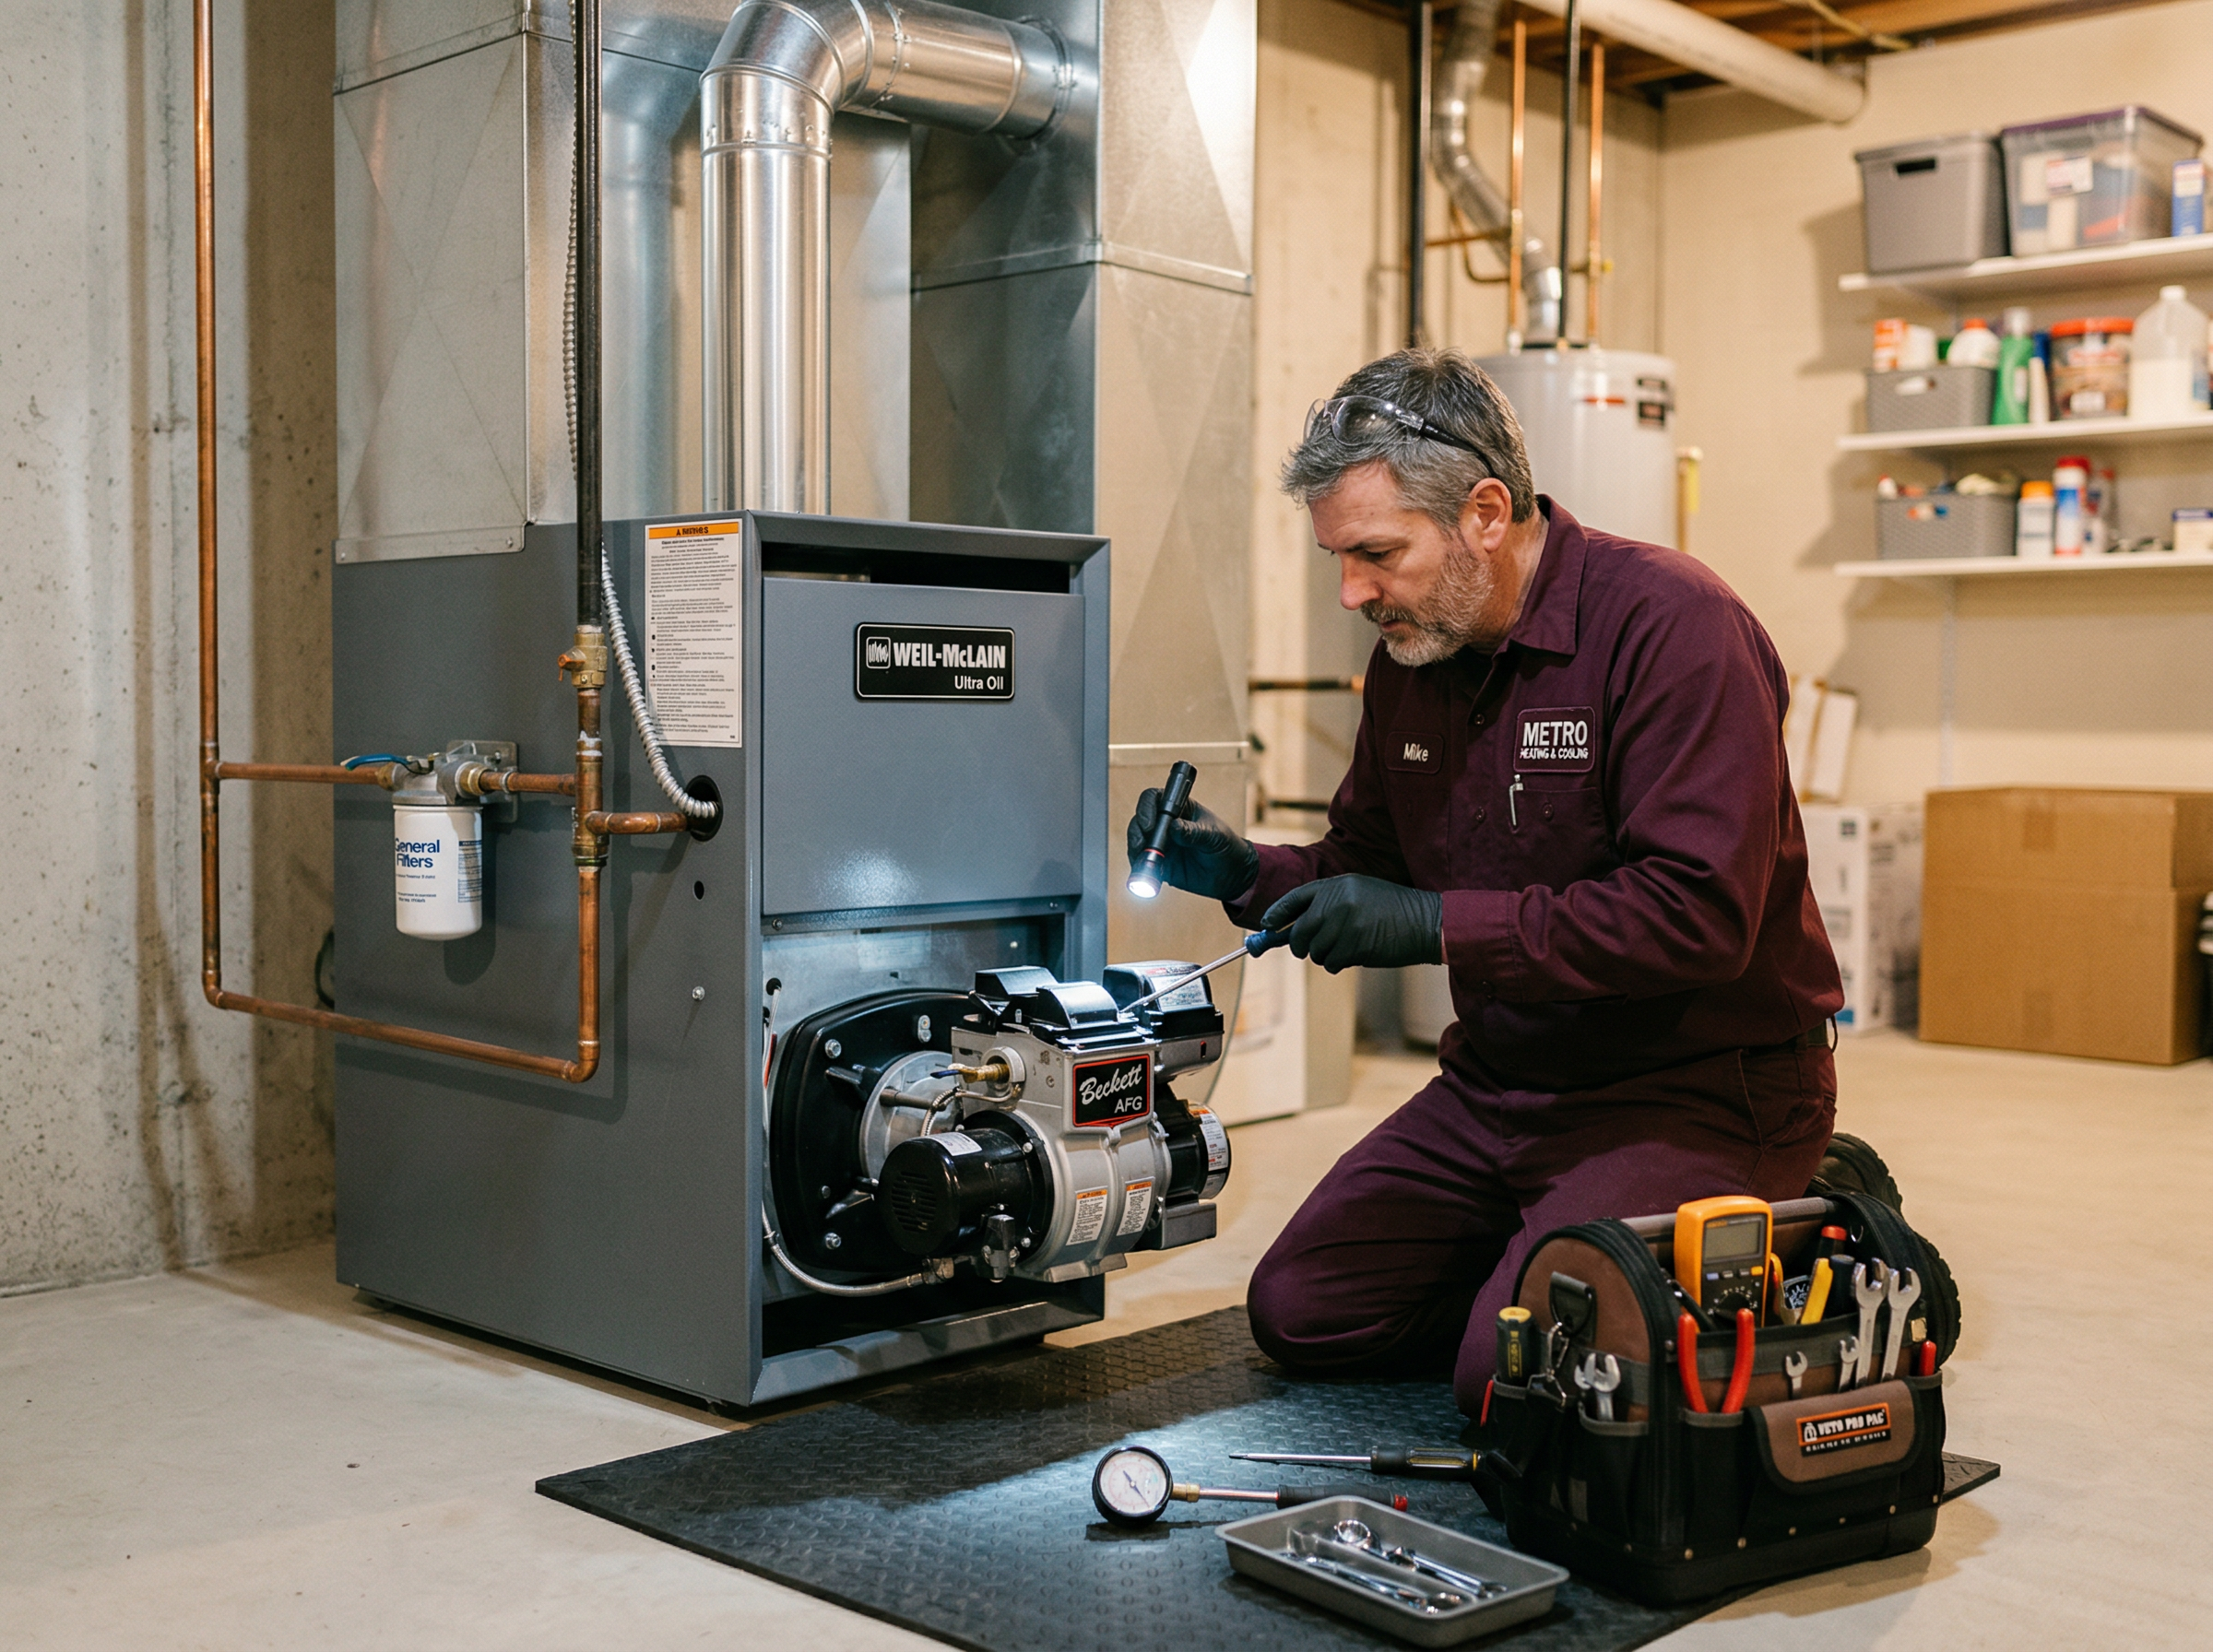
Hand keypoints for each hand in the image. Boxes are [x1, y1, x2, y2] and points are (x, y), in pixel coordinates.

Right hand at [1126, 788, 1258, 901]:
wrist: (1231, 875)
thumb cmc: (1226, 846)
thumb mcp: (1214, 836)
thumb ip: (1194, 832)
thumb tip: (1174, 827)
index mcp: (1179, 808)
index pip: (1154, 799)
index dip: (1146, 808)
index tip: (1150, 825)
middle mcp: (1165, 824)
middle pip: (1140, 820)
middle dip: (1137, 832)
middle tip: (1143, 845)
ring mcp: (1161, 844)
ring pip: (1137, 842)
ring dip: (1136, 852)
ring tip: (1144, 863)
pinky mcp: (1160, 864)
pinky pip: (1143, 865)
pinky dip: (1141, 869)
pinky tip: (1147, 875)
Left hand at [1260, 875, 1443, 972]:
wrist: (1426, 921)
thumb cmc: (1393, 910)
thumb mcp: (1360, 893)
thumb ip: (1329, 904)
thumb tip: (1293, 928)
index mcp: (1337, 885)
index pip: (1295, 898)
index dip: (1277, 913)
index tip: (1266, 925)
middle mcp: (1336, 902)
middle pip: (1299, 931)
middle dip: (1300, 945)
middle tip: (1308, 949)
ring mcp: (1344, 924)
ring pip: (1314, 951)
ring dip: (1325, 955)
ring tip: (1348, 946)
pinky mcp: (1353, 946)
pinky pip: (1331, 962)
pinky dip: (1339, 963)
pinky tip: (1357, 954)